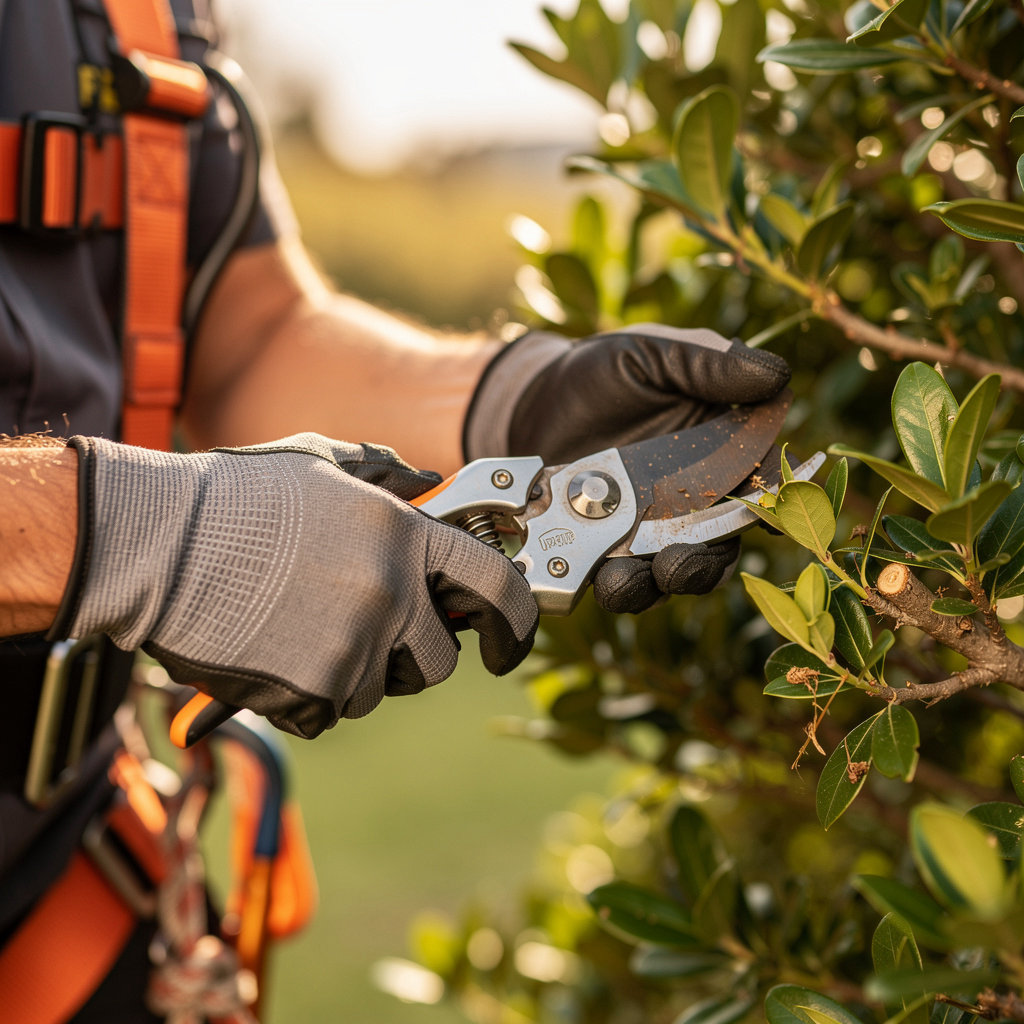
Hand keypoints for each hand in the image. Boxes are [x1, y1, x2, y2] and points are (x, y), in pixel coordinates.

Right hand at [51, 434, 537, 736]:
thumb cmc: (234, 498)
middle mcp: (393, 590)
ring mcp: (357, 643)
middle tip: (363, 634)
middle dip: (410, 654)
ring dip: (350, 672)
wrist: (157, 545)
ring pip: (380, 688)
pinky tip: (272, 652)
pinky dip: (308, 695)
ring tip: (297, 628)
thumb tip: (427, 480)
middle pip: (439, 657)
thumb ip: (384, 473)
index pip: (495, 583)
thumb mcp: (319, 461)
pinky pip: (331, 711)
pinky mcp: (316, 689)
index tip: (507, 641)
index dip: (515, 618)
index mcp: (404, 532)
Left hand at [463, 324, 790, 612]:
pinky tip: (598, 574)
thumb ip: (709, 365)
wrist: (536, 397)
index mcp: (722, 449)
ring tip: (626, 576)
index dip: (775, 503)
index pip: (763, 480)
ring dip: (660, 582)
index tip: (766, 521)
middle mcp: (695, 497)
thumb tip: (778, 372)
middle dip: (704, 563)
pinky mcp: (608, 547)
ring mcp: (651, 527)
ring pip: (675, 572)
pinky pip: (625, 578)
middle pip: (720, 545)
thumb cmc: (605, 370)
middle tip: (677, 560)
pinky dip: (618, 585)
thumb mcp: (656, 355)